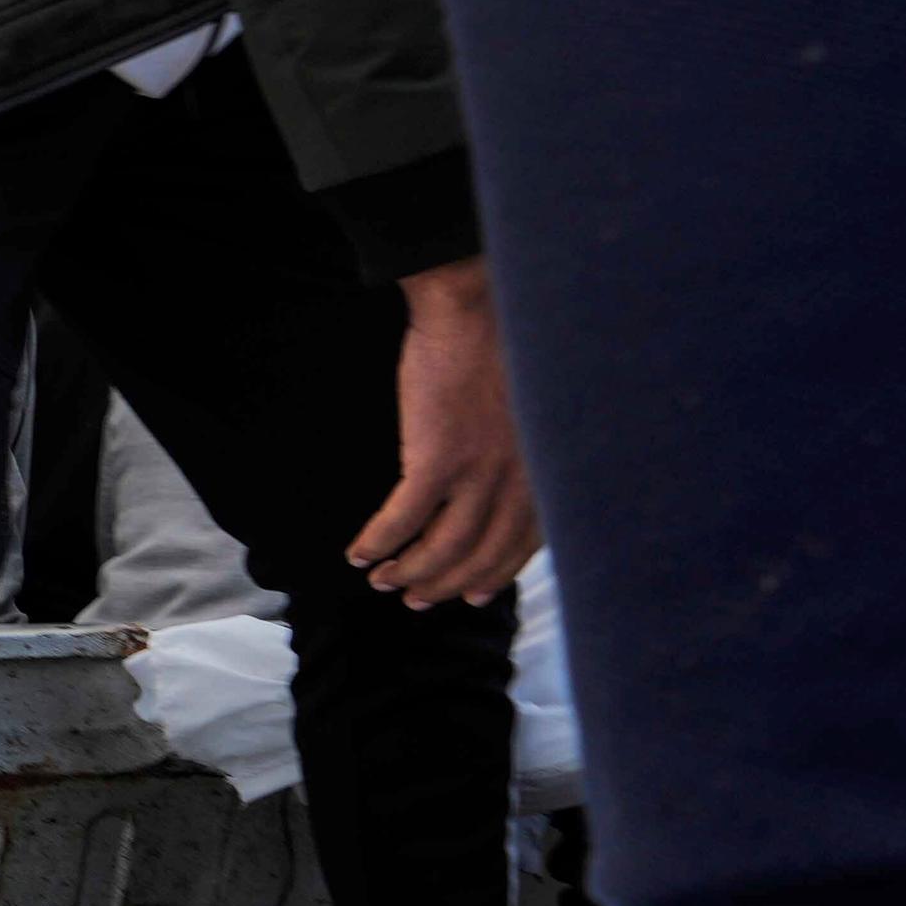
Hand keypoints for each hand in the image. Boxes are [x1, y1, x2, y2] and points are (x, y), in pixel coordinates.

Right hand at [355, 256, 538, 607]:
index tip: (472, 595)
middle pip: (481, 557)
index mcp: (545, 469)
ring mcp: (480, 472)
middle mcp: (520, 480)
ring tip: (383, 579)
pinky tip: (360, 552)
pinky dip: (379, 542)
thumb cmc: (503, 345)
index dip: (494, 576)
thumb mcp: (534, 410)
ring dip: (408, 572)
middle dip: (446, 585)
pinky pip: (402, 521)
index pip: (522, 545)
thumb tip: (500, 488)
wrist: (476, 307)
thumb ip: (526, 454)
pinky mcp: (438, 459)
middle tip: (415, 598)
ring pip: (442, 549)